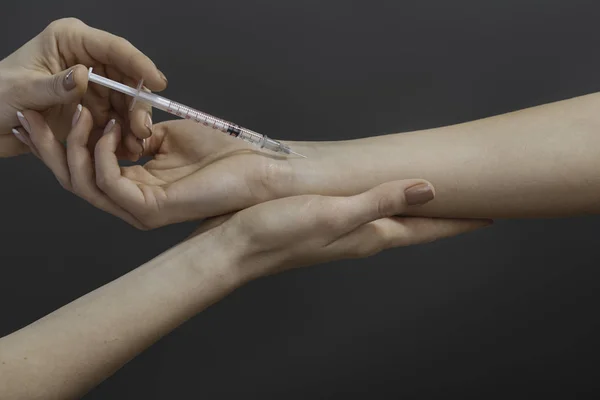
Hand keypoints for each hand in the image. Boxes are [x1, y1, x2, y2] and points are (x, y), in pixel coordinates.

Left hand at [0, 18, 166, 157]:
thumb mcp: (22, 90)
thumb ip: (55, 84)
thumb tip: (84, 75)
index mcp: (70, 42)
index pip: (113, 49)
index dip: (139, 64)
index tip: (157, 82)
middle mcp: (85, 61)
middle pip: (126, 79)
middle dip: (137, 105)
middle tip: (142, 129)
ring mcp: (90, 86)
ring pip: (125, 103)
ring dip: (132, 125)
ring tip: (134, 146)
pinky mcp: (90, 108)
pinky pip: (114, 121)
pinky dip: (121, 136)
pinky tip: (125, 150)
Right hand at [20, 106, 296, 227]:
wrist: (255, 166)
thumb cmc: (220, 153)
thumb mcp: (168, 137)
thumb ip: (138, 136)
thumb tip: (116, 126)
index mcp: (136, 186)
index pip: (84, 170)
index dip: (59, 144)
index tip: (40, 114)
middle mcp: (132, 202)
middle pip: (73, 180)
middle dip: (49, 147)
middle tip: (30, 116)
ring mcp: (139, 209)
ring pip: (84, 184)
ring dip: (74, 146)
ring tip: (80, 113)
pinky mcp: (149, 209)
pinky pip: (109, 181)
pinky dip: (103, 151)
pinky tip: (111, 129)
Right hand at [192, 180, 491, 280]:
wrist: (237, 247)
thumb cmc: (281, 231)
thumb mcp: (336, 212)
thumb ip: (382, 200)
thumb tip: (431, 189)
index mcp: (372, 234)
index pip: (428, 229)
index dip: (461, 221)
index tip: (492, 213)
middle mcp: (364, 236)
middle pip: (417, 226)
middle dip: (448, 216)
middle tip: (474, 201)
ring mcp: (346, 231)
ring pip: (396, 219)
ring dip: (420, 210)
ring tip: (440, 198)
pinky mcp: (327, 223)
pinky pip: (372, 212)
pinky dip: (390, 203)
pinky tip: (385, 194)